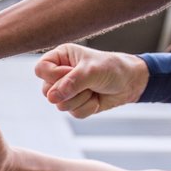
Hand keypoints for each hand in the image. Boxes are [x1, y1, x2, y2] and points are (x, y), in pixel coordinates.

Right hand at [35, 44, 149, 118]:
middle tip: (87, 82)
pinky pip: (73, 113)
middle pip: (47, 91)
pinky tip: (96, 98)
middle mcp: (60, 74)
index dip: (53, 76)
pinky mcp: (75, 104)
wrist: (130, 82)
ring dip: (81, 99)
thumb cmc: (112, 68)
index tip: (71, 72)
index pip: (41, 69)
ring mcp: (67, 91)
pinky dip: (88, 107)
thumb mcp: (91, 71)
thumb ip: (71, 83)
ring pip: (60, 105)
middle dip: (71, 90)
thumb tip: (51, 98)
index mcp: (60, 57)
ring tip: (93, 89)